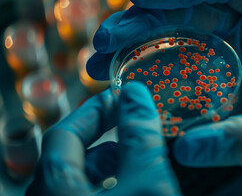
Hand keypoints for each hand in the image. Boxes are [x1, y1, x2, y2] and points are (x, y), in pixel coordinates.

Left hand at [26, 82, 179, 195]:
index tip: (121, 98)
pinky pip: (86, 193)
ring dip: (112, 162)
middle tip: (134, 125)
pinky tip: (136, 185)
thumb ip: (139, 137)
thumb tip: (135, 93)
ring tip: (142, 159)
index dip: (95, 109)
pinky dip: (112, 182)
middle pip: (71, 154)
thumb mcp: (147, 181)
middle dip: (107, 135)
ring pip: (80, 177)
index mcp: (55, 185)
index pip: (65, 131)